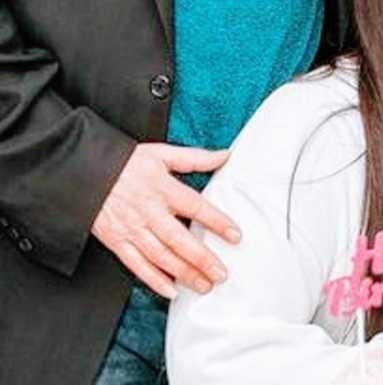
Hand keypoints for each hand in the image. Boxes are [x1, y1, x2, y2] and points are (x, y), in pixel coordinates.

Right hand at [91, 142, 240, 299]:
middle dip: (202, 259)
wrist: (86, 172)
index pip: (196, 207)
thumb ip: (195, 157)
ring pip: (161, 257)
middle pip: (180, 239)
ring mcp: (132, 229)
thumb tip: (224, 155)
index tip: (235, 235)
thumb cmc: (127, 162)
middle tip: (221, 273)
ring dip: (184, 273)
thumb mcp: (162, 153)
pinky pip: (136, 265)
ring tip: (204, 285)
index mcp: (162, 188)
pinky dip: (154, 280)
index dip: (217, 222)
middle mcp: (149, 211)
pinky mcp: (118, 242)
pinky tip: (171, 291)